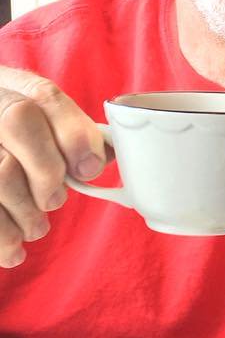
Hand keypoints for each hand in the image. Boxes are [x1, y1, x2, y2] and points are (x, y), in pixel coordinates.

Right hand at [0, 67, 105, 267]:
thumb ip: (71, 134)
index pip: (44, 96)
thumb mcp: (40, 123)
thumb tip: (102, 158)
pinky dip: (0, 235)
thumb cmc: (16, 139)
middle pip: (18, 123)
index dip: (73, 133)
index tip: (91, 169)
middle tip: (55, 201)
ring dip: (23, 209)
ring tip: (36, 228)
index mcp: (12, 86)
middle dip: (46, 170)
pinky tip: (12, 250)